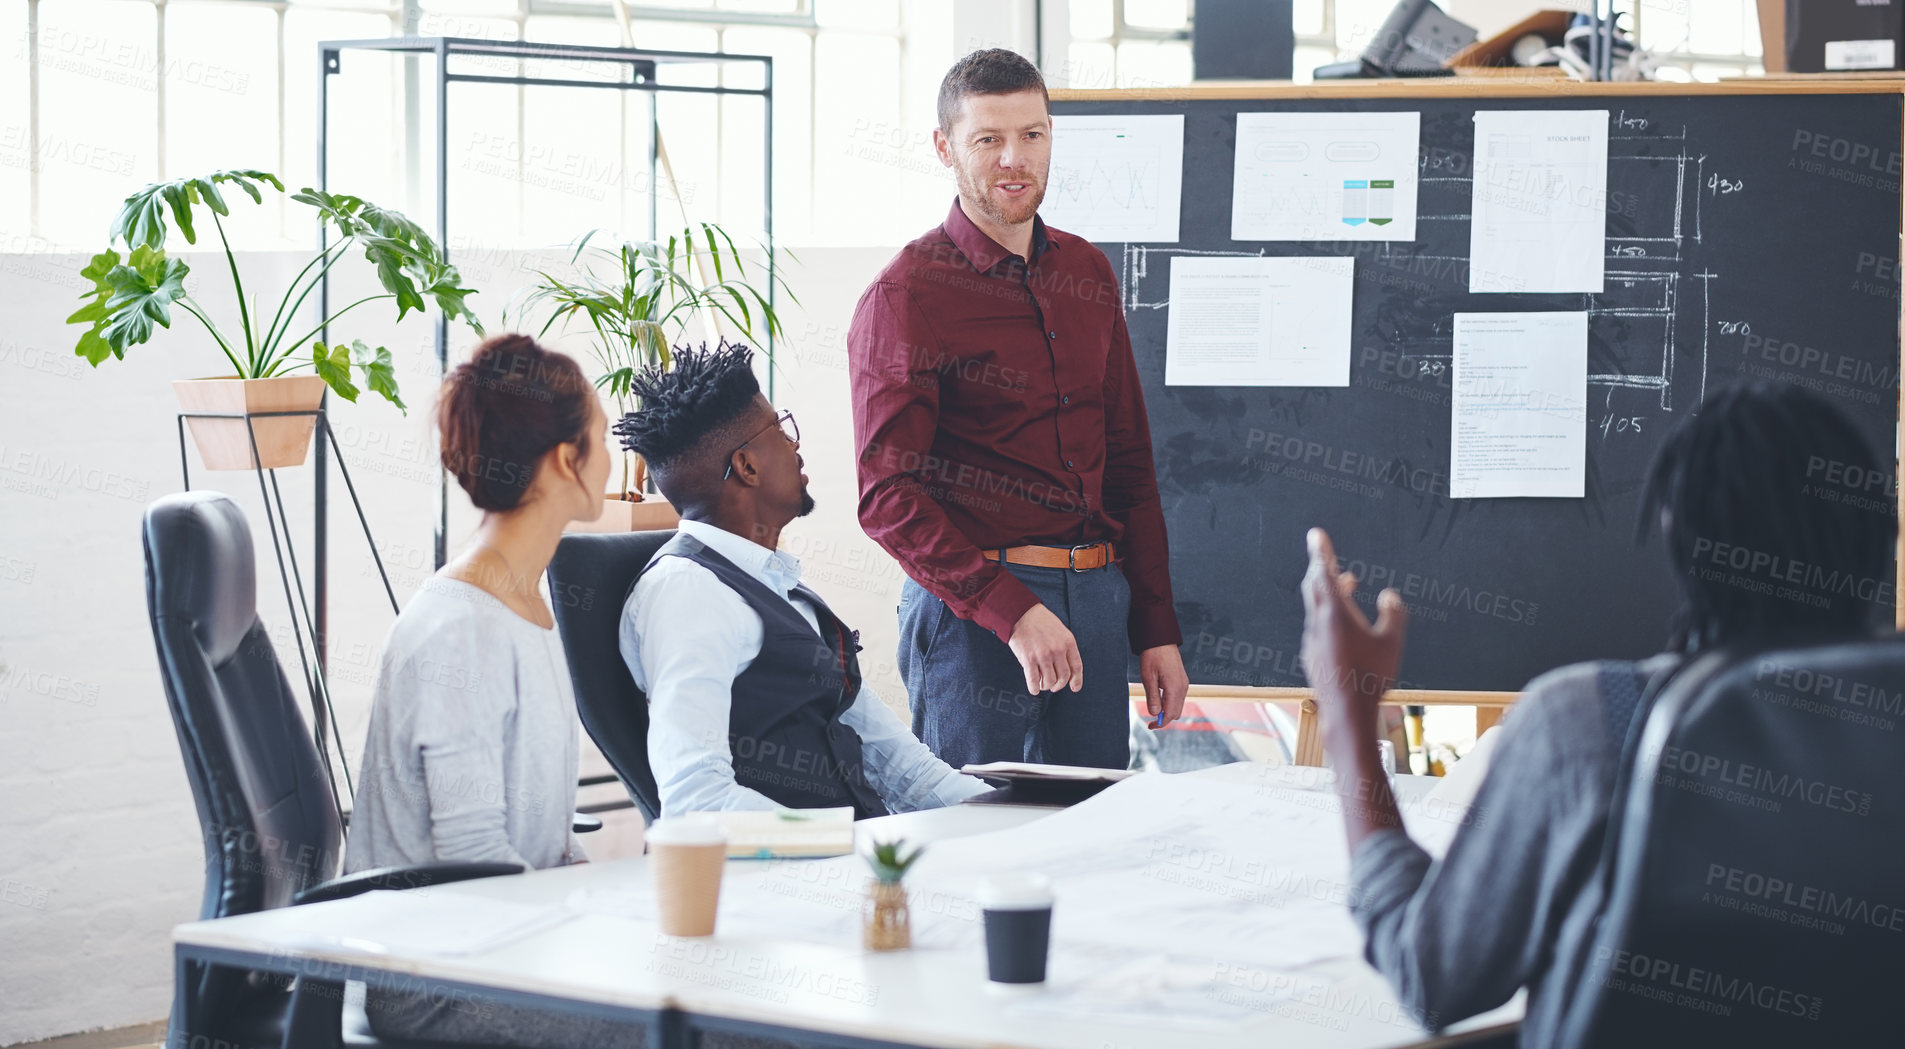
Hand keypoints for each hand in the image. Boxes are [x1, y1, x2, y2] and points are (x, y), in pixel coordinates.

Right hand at [1007, 603, 1082, 693]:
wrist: (1021, 613)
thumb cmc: (1040, 621)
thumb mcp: (1060, 630)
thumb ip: (1065, 647)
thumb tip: (1067, 668)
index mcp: (1068, 642)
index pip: (1077, 667)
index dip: (1076, 680)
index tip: (1074, 687)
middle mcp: (1057, 650)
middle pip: (1063, 677)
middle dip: (1059, 685)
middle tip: (1054, 686)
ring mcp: (1043, 656)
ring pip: (1049, 682)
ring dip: (1046, 686)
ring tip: (1043, 684)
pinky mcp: (1028, 660)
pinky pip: (1034, 681)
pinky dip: (1035, 688)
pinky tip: (1034, 688)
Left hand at [1138, 645, 1188, 727]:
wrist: (1161, 639)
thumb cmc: (1153, 656)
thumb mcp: (1148, 677)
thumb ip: (1153, 697)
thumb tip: (1154, 713)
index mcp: (1175, 688)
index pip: (1170, 714)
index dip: (1160, 723)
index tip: (1150, 726)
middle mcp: (1183, 688)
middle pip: (1176, 713)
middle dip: (1164, 718)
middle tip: (1150, 719)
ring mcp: (1184, 684)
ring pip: (1178, 706)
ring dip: (1167, 710)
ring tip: (1153, 707)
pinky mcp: (1182, 680)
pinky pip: (1178, 698)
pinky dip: (1170, 702)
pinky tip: (1159, 698)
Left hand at [1301, 528, 1409, 847]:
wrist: (1347, 714)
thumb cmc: (1371, 677)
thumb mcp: (1392, 641)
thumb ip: (1394, 613)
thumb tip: (1389, 596)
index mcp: (1334, 614)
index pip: (1323, 574)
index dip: (1320, 552)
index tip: (1316, 535)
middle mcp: (1317, 625)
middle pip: (1314, 588)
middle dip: (1323, 570)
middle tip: (1329, 557)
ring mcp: (1312, 642)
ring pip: (1316, 609)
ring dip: (1329, 594)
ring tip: (1347, 585)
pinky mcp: (1313, 658)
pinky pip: (1318, 628)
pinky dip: (1329, 616)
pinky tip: (1343, 626)